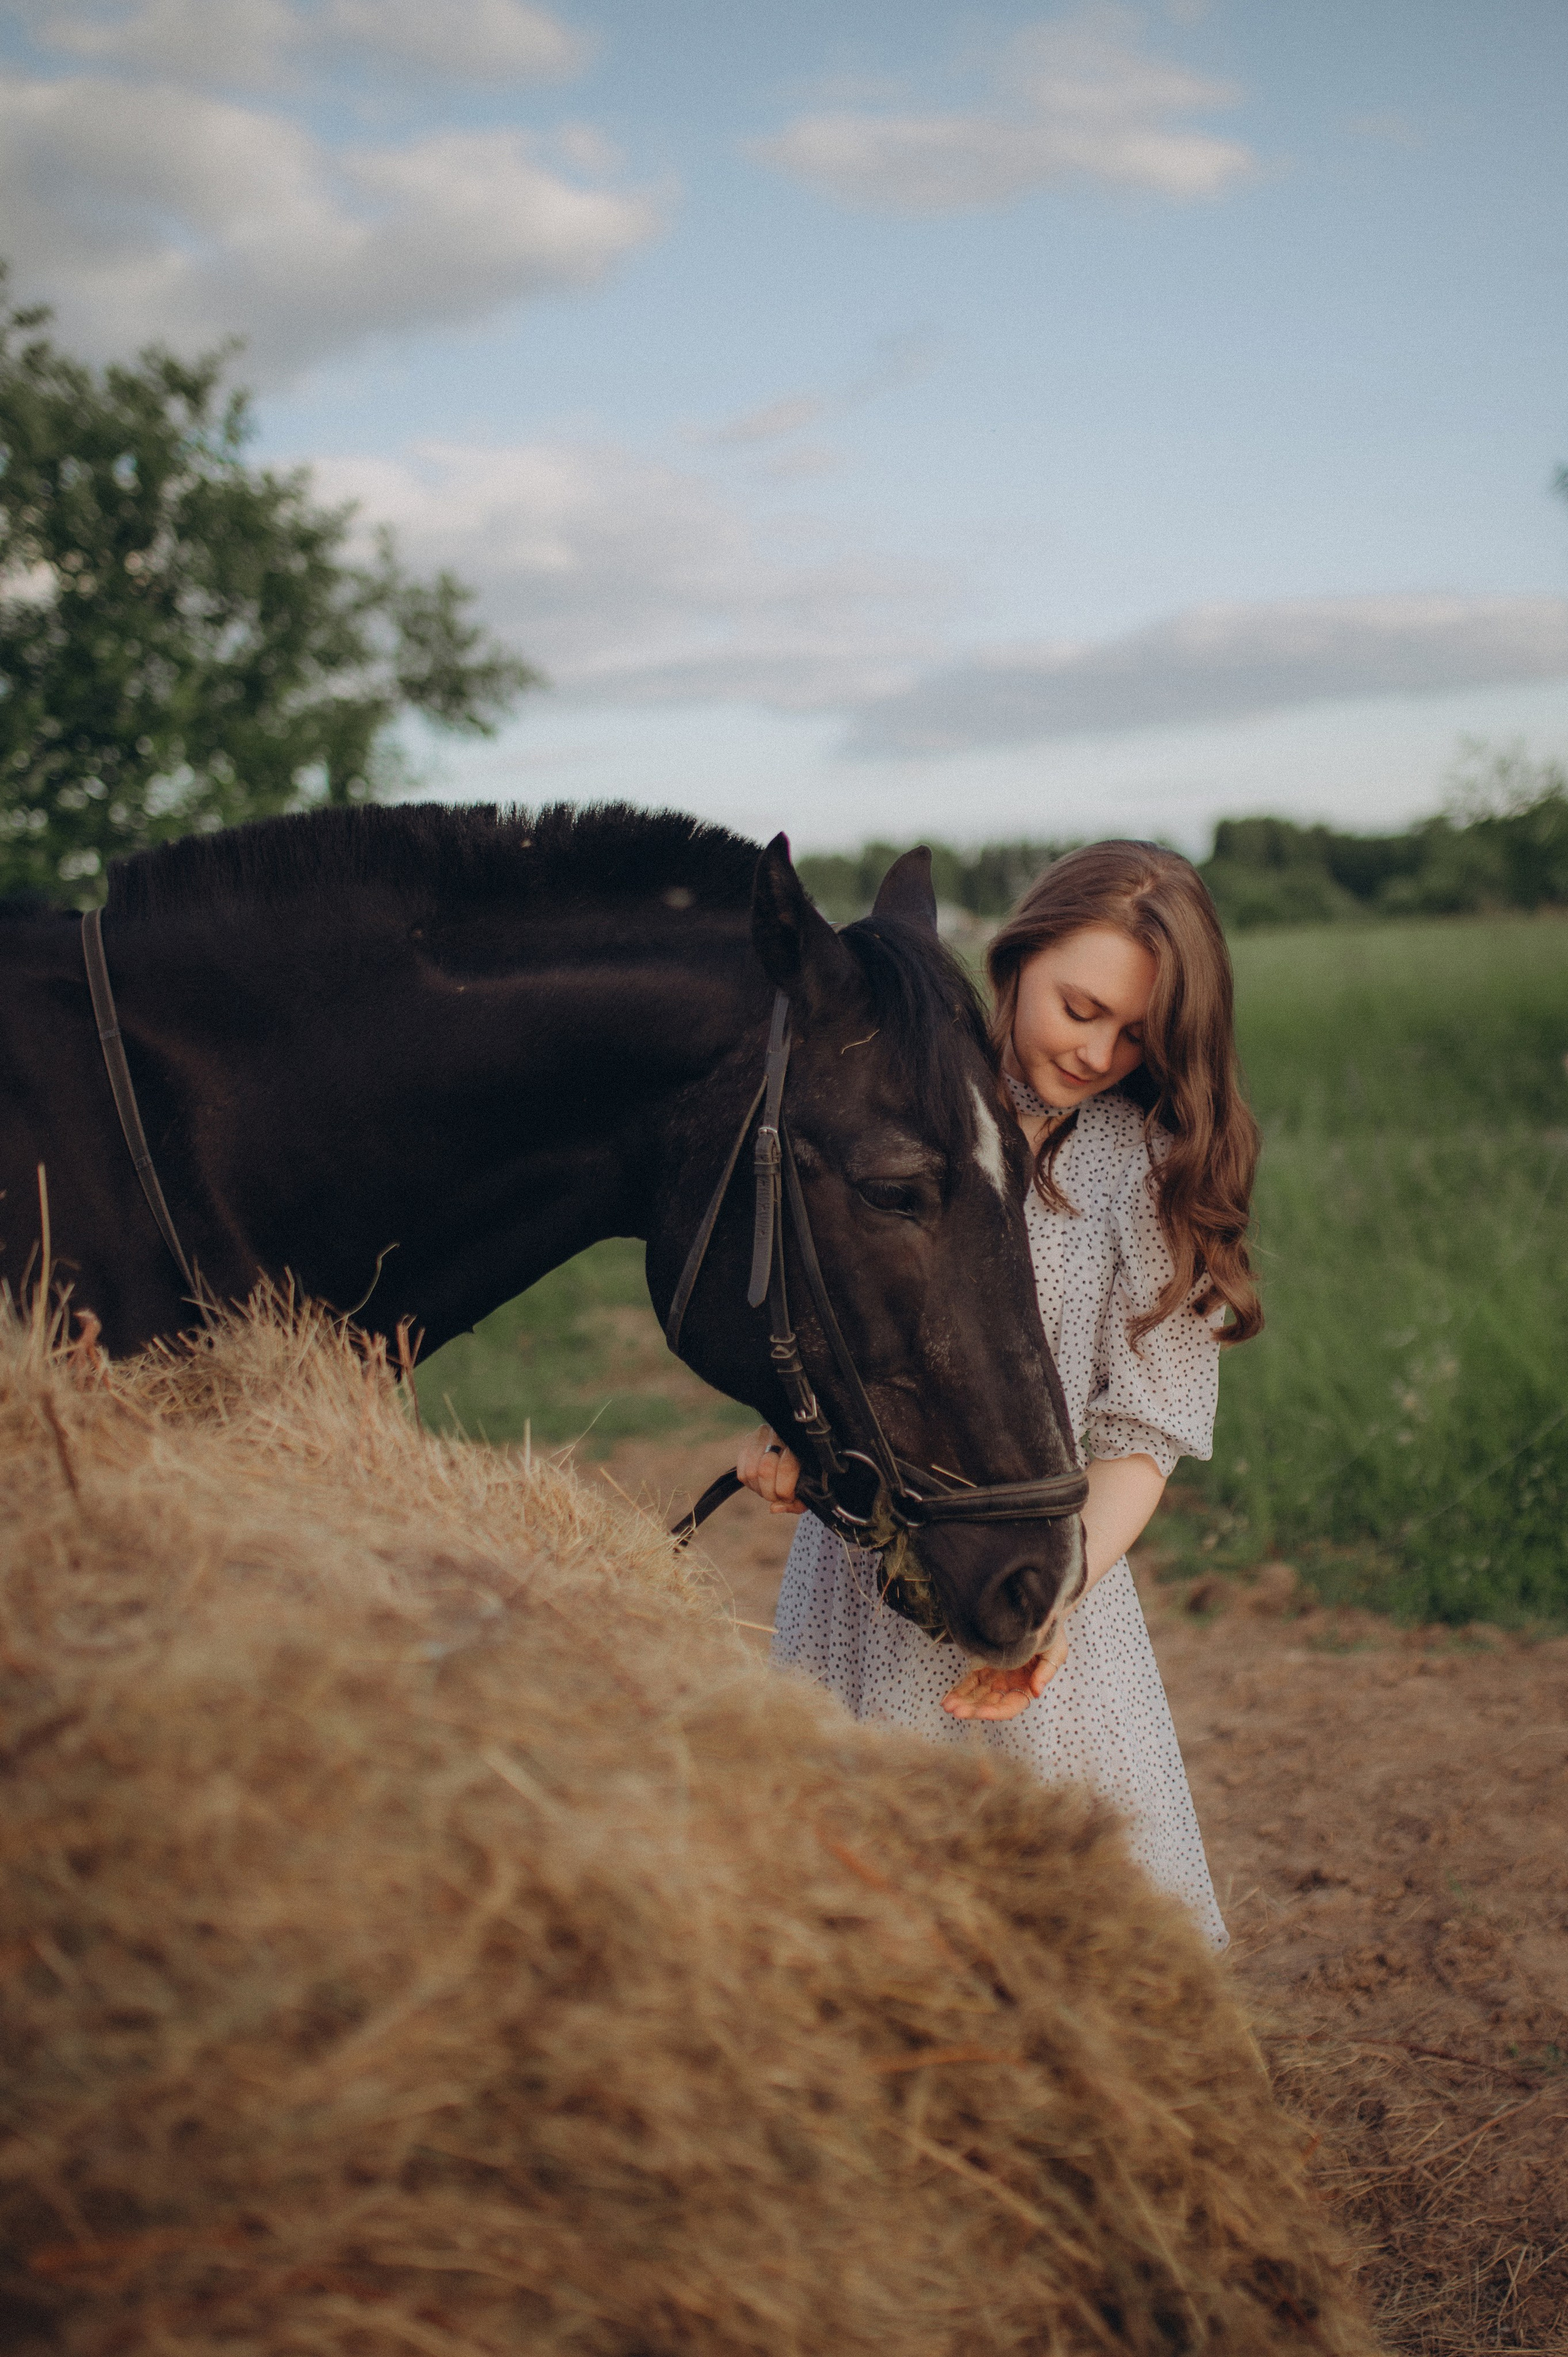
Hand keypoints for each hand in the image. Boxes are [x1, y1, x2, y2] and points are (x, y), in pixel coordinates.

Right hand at [735, 1426, 804, 1514]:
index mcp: (800, 1443)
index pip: (786, 1468)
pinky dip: (750, 1485)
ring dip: (759, 1490)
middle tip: (777, 1497)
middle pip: (765, 1470)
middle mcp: (779, 1434)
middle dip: (770, 1493)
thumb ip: (797, 1502)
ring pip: (751, 1472)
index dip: (785, 1491)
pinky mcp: (748, 1440)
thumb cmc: (808, 1473)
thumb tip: (773, 1508)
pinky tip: (761, 1484)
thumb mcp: (811, 1487)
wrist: (802, 1449)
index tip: (789, 1497)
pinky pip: (742, 1471)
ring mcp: (761, 1435)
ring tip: (769, 1490)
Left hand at [940, 1617, 1069, 1720]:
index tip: (980, 1712)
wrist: (1034, 1613)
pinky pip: (970, 1682)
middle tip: (955, 1711)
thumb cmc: (1049, 1633)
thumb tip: (1036, 1692)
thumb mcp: (1056, 1650)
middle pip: (989, 1703)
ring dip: (962, 1702)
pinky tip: (948, 1698)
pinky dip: (959, 1691)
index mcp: (1026, 1686)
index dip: (995, 1711)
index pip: (1009, 1706)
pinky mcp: (983, 1666)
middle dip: (972, 1709)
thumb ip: (1046, 1672)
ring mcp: (995, 1676)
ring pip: (976, 1695)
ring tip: (947, 1706)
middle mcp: (1009, 1685)